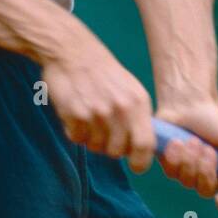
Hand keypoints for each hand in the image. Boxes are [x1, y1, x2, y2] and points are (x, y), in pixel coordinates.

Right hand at [41, 29, 156, 173]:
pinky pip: (76, 138)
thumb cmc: (102, 72)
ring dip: (90, 139)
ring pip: (95, 146)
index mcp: (138, 103)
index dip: (141, 162)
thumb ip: (138, 117)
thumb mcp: (130, 89)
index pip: (145, 145)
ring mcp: (97, 112)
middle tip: (102, 133)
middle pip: (118, 151)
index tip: (136, 166)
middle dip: (109, 148)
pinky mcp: (75, 113)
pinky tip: (74, 113)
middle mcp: (120, 109)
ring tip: (88, 117)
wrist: (72, 50)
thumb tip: (142, 149)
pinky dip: (74, 132)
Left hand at [155, 99, 217, 213]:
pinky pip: (171, 172)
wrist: (191, 104)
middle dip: (205, 169)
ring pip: (187, 181)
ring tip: (192, 140)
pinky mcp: (171, 164)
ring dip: (190, 159)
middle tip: (206, 148)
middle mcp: (209, 177)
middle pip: (205, 191)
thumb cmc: (217, 123)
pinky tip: (177, 141)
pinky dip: (176, 156)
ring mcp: (188, 173)